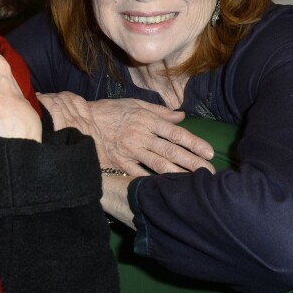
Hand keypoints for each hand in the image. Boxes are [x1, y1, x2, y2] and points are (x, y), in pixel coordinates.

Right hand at [38, 93, 213, 175]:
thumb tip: (181, 116)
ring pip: (158, 164)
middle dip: (192, 162)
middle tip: (209, 172)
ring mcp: (130, 150)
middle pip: (171, 151)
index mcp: (146, 119)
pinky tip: (166, 189)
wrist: (82, 121)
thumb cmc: (110, 110)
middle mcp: (141, 135)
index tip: (208, 152)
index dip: (193, 142)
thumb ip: (159, 111)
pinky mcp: (119, 162)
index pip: (175, 132)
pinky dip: (152, 181)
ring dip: (178, 174)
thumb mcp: (134, 104)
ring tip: (194, 182)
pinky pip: (138, 174)